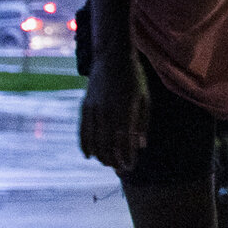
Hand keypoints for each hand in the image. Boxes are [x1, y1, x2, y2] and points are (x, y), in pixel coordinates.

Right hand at [80, 56, 149, 172]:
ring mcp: (94, 109)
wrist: (112, 57)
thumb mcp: (145, 99)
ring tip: (108, 164)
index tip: (130, 167)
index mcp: (125, 111)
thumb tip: (140, 146)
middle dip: (114, 160)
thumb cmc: (134, 78)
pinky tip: (89, 155)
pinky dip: (85, 144)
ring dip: (101, 156)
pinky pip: (83, 130)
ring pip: (94, 140)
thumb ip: (142, 123)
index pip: (125, 141)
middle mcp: (108, 112)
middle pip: (108, 145)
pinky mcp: (85, 106)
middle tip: (120, 170)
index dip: (126, 157)